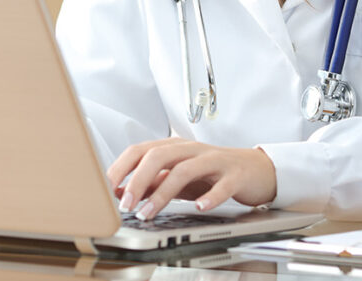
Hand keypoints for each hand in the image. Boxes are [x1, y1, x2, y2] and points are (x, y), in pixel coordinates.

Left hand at [107, 138, 276, 220]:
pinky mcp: (234, 174)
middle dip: (137, 180)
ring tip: (149, 213)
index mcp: (175, 147)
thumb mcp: (178, 177)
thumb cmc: (213, 172)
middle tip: (126, 204)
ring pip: (184, 170)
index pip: (141, 150)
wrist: (255, 170)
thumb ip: (153, 183)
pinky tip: (200, 207)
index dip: (121, 167)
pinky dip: (210, 196)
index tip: (106, 187)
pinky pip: (221, 184)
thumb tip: (121, 191)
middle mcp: (191, 150)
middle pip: (158, 156)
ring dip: (162, 193)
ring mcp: (213, 160)